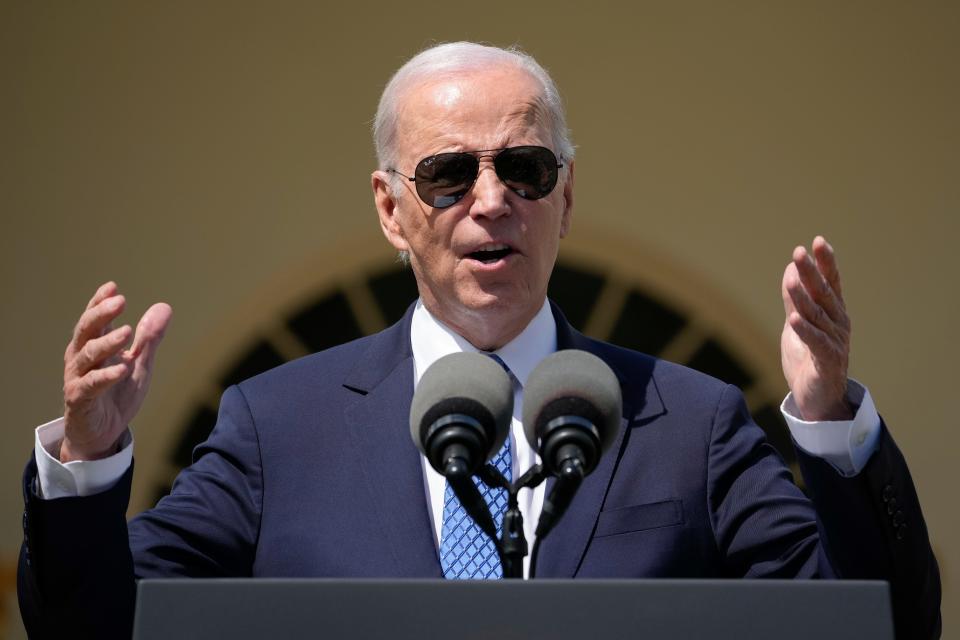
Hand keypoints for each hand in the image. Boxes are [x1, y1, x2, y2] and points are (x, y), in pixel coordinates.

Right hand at [61, 282, 172, 461]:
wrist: (102, 433)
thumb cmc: (117, 395)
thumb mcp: (140, 364)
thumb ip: (150, 338)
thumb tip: (164, 307)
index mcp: (94, 346)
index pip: (94, 319)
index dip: (100, 302)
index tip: (112, 287)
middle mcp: (81, 358)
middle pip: (87, 330)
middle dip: (102, 314)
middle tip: (120, 301)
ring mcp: (78, 378)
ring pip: (87, 354)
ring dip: (107, 341)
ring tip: (127, 332)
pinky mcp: (79, 399)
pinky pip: (90, 385)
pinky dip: (106, 375)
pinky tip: (122, 368)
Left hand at [780, 236, 852, 420]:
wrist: (817, 400)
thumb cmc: (808, 360)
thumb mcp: (797, 325)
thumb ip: (795, 301)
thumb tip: (791, 271)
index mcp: (833, 314)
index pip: (830, 284)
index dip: (825, 263)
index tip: (817, 241)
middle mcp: (838, 325)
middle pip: (823, 295)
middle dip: (811, 272)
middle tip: (800, 252)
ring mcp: (835, 343)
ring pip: (817, 316)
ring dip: (803, 297)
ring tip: (791, 277)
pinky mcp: (827, 363)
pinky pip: (816, 344)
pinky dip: (805, 330)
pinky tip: (794, 318)